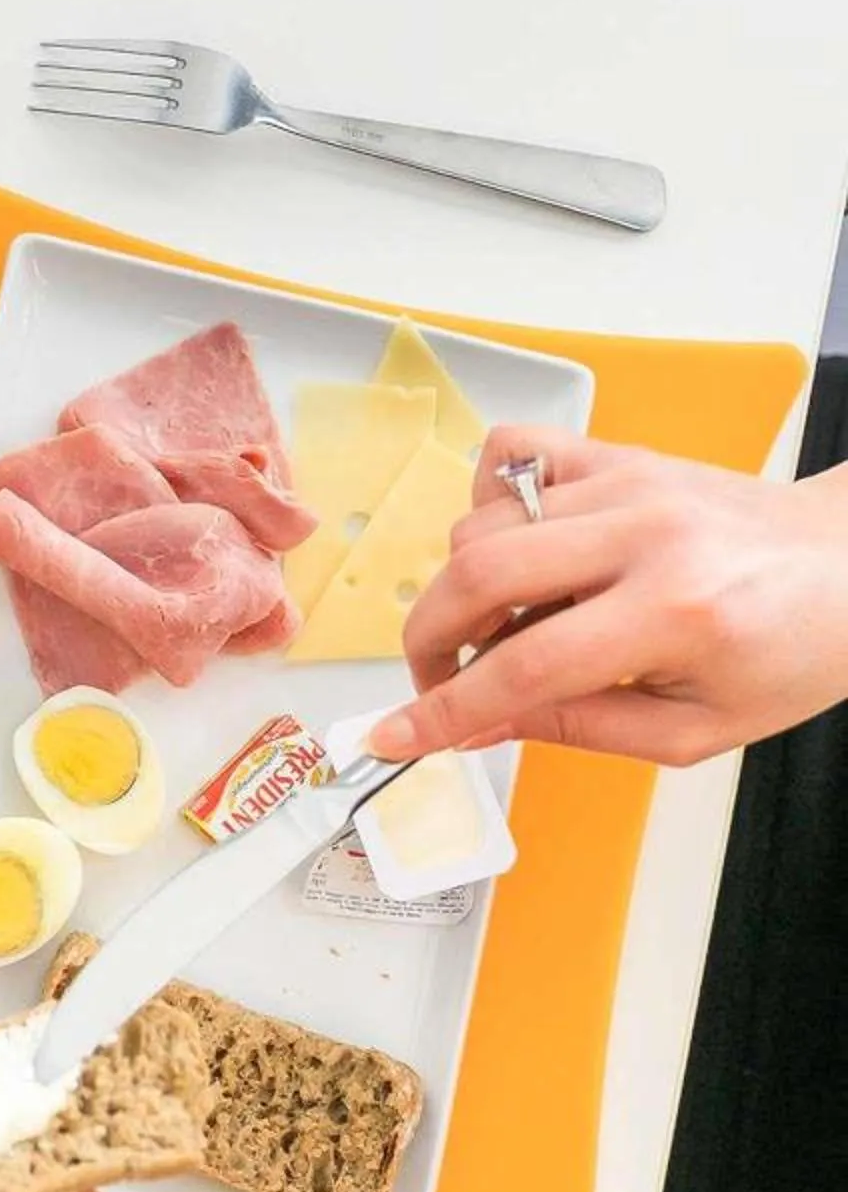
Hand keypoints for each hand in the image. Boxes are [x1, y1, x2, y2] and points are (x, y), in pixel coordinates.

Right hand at [368, 427, 847, 766]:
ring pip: (482, 525)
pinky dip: (487, 502)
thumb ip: (578, 729)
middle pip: (479, 577)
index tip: (396, 737)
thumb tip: (479, 725)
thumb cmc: (795, 649)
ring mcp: (630, 484)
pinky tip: (517, 546)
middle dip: (430, 642)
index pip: (523, 668)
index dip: (445, 711)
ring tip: (503, 625)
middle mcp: (646, 535)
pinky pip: (512, 455)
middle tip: (438, 681)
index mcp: (676, 614)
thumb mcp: (696, 729)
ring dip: (463, 589)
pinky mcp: (622, 455)